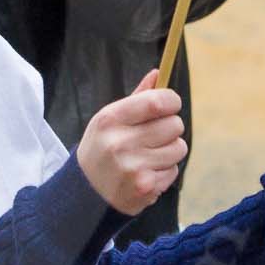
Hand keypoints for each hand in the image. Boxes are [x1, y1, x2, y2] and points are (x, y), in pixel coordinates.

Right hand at [76, 71, 188, 214]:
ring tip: (148, 156)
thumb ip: (137, 98)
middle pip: (174, 125)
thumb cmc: (102, 147)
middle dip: (170, 129)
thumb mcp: (110, 119)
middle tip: (154, 136)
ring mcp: (133, 167)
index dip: (171, 101)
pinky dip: (164, 172)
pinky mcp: (145, 187)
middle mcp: (120, 142)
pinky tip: (146, 173)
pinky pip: (174, 171)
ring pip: (178, 148)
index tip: (170, 105)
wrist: (85, 191)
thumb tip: (158, 73)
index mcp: (111, 119)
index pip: (157, 102)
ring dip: (169, 151)